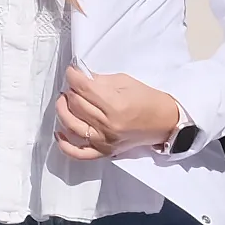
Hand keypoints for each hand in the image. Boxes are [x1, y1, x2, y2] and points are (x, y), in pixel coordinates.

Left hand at [56, 66, 183, 157]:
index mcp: (115, 105)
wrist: (165, 122)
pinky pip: (79, 153)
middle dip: (70, 90)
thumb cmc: (147, 99)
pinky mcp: (104, 152)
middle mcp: (107, 125)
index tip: (71, 71)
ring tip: (65, 100)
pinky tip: (59, 132)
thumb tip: (79, 77)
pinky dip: (65, 145)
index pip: (83, 88)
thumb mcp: (125, 82)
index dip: (73, 76)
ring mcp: (104, 141)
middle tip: (73, 85)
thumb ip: (100, 80)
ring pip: (72, 124)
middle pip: (76, 105)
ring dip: (63, 110)